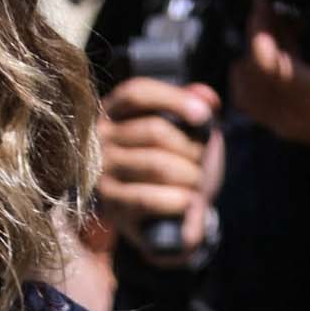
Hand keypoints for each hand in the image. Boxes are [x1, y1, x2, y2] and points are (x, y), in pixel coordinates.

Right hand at [97, 76, 224, 253]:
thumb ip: (196, 108)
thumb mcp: (186, 131)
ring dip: (189, 175)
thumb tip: (208, 99)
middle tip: (203, 161)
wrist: (169, 216)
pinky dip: (177, 200)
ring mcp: (102, 174)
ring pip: (156, 165)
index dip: (173, 100)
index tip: (204, 115)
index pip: (138, 94)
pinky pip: (148, 199)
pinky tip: (189, 202)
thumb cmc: (177, 163)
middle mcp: (101, 141)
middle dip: (190, 146)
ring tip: (198, 183)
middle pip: (154, 131)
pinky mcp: (111, 207)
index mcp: (114, 111)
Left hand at [233, 0, 309, 223]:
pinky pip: (254, 100)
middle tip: (276, 9)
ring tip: (281, 30)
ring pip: (245, 89)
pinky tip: (287, 50)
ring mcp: (287, 125)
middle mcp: (296, 116)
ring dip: (254, 56)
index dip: (259, 30)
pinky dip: (258, 74)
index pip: (268, 66)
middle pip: (249, 73)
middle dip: (257, 36)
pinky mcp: (286, 127)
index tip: (265, 2)